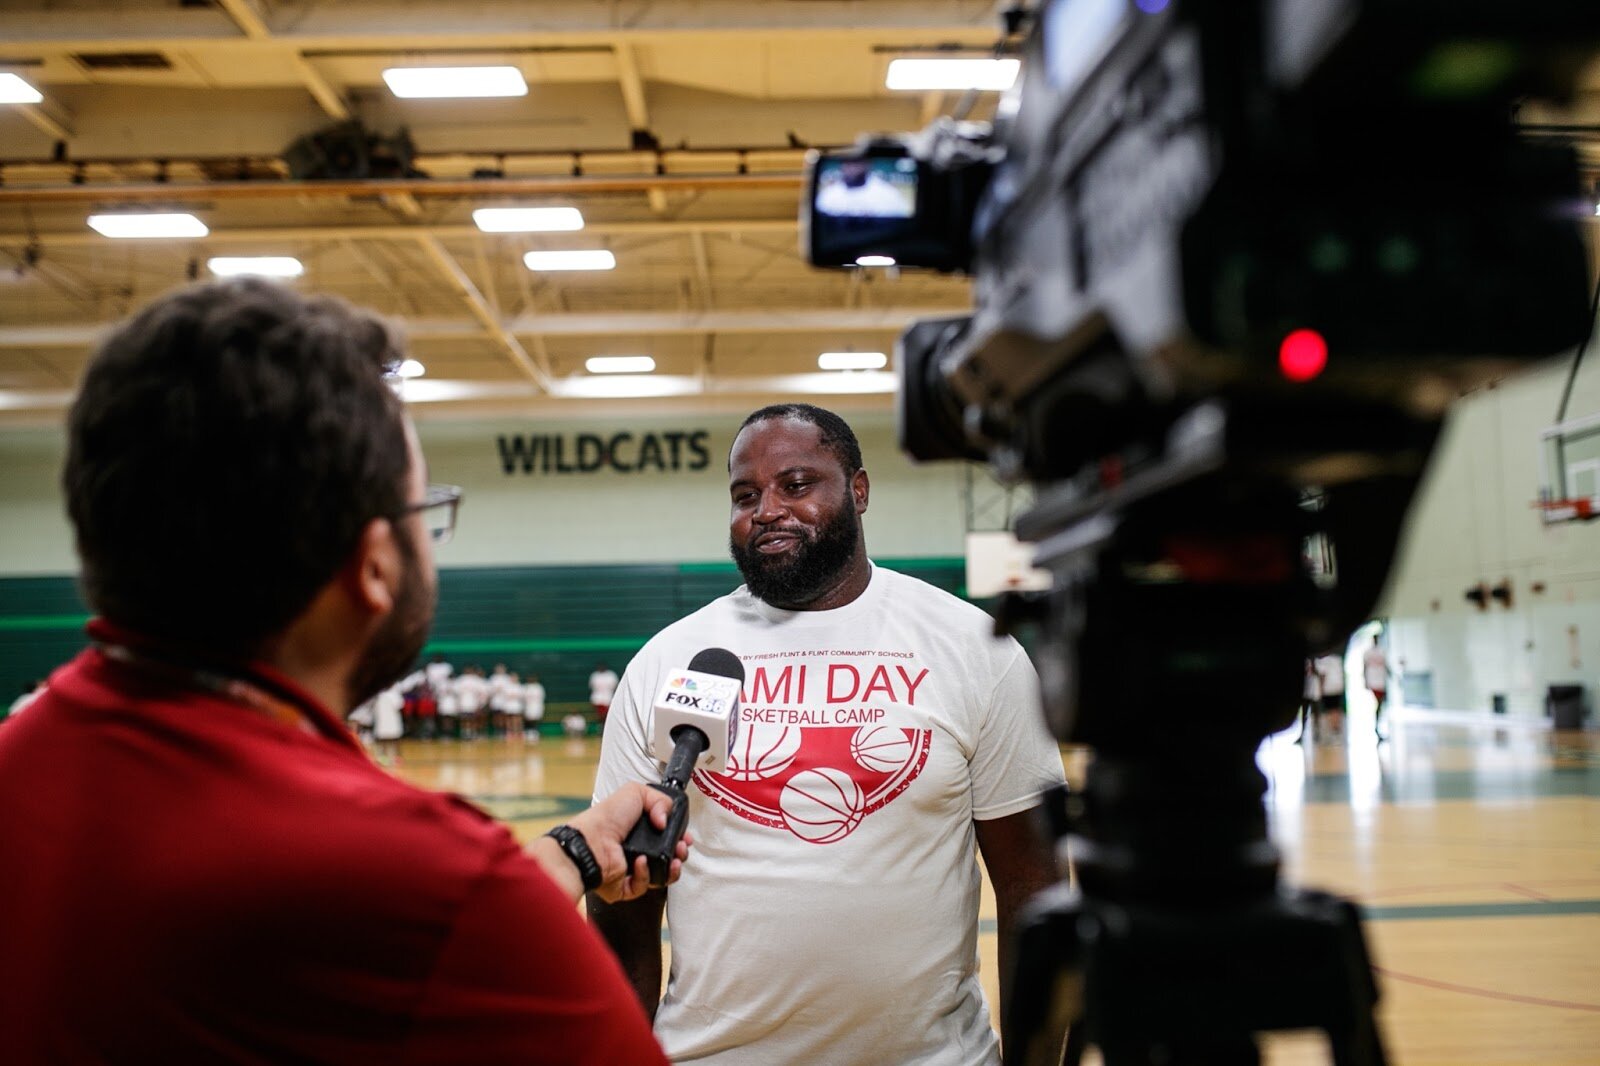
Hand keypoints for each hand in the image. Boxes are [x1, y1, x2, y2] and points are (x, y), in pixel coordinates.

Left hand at [568, 782, 693, 902]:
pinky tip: (641, 861)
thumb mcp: (635, 793)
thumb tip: (667, 821)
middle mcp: (633, 849)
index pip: (664, 836)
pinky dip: (645, 874)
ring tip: (673, 859)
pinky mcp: (622, 887)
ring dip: (670, 869)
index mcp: (636, 829)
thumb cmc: (606, 817)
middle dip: (679, 854)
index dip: (677, 837)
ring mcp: (628, 869)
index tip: (685, 837)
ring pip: (659, 876)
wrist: (591, 842)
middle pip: (666, 857)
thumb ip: (659, 800)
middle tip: (681, 848)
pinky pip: (642, 886)